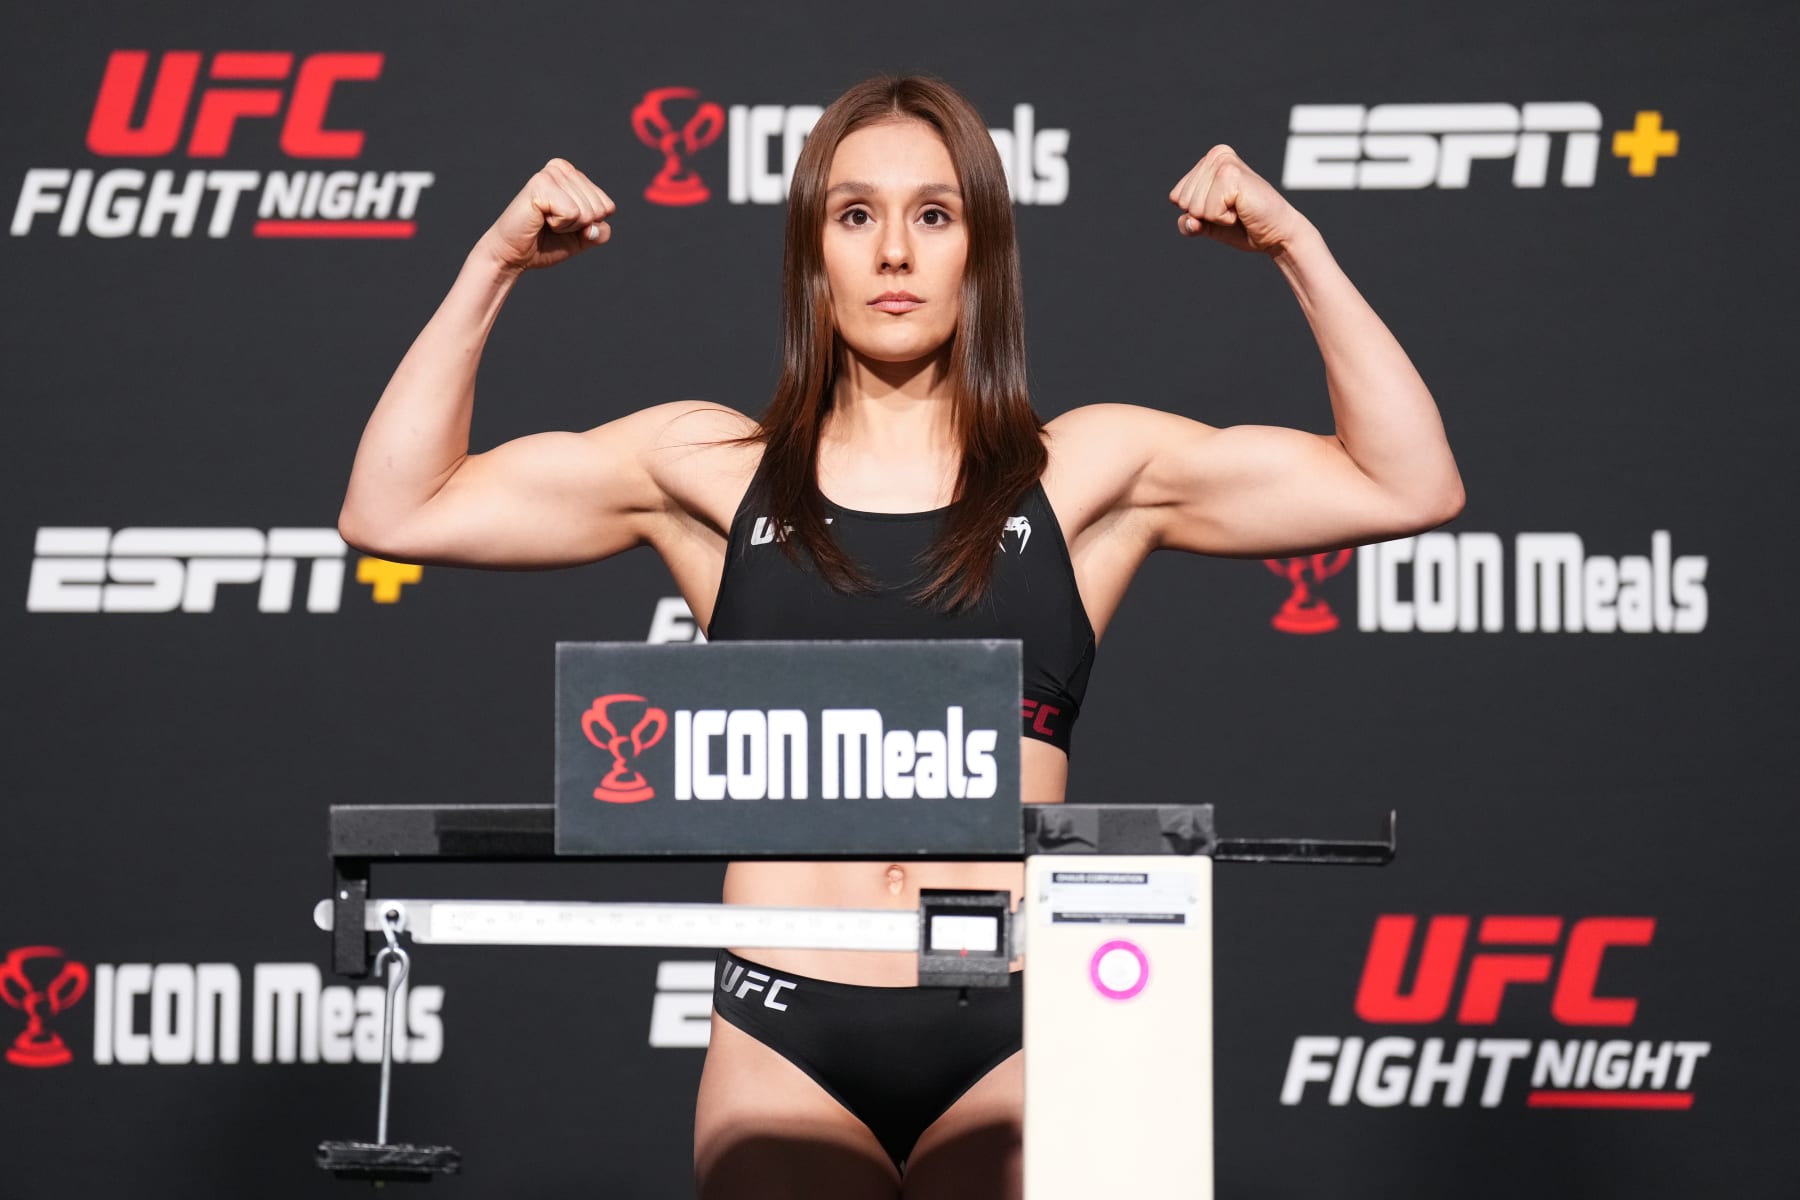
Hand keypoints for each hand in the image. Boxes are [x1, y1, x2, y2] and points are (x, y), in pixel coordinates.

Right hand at [477, 158, 615, 273]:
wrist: (514, 255)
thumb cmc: (545, 243)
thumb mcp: (582, 237)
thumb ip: (601, 231)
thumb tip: (595, 225)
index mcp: (573, 175)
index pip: (608, 207)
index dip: (589, 226)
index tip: (564, 224)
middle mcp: (562, 168)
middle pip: (600, 209)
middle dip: (579, 226)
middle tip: (552, 225)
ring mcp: (551, 174)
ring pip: (587, 212)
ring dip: (568, 226)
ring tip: (545, 222)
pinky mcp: (540, 184)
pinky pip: (572, 213)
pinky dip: (559, 225)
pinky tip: (540, 219)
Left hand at [1168, 146, 1311, 254]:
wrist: (1276, 233)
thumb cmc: (1244, 226)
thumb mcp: (1207, 224)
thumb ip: (1188, 222)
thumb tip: (1190, 221)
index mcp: (1209, 160)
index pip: (1176, 196)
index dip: (1196, 213)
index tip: (1223, 208)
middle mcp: (1216, 155)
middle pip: (1182, 201)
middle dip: (1205, 215)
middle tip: (1232, 210)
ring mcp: (1224, 163)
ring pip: (1193, 207)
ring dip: (1215, 217)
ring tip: (1238, 209)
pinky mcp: (1231, 176)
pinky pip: (1208, 211)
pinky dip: (1224, 219)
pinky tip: (1242, 209)